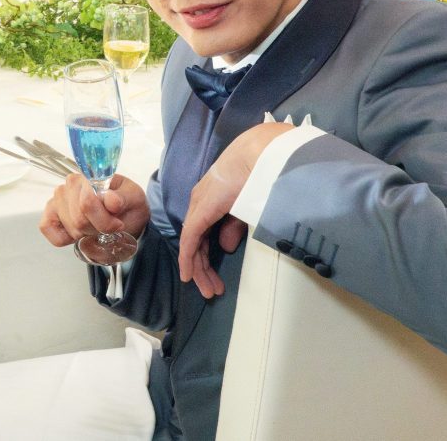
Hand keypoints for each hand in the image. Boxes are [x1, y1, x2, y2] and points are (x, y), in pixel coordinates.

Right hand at [39, 172, 148, 248]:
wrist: (124, 214)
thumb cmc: (127, 205)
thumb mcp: (134, 199)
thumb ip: (123, 199)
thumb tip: (110, 200)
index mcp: (88, 177)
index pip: (87, 204)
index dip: (105, 221)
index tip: (118, 224)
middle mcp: (69, 185)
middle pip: (79, 220)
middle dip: (97, 229)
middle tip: (109, 227)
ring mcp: (57, 199)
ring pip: (70, 228)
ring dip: (86, 234)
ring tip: (96, 227)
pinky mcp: (49, 214)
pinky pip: (47, 229)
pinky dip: (64, 238)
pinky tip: (77, 234)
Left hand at [178, 121, 292, 297]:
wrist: (258, 156)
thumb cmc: (258, 176)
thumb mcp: (245, 208)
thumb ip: (233, 227)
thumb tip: (224, 247)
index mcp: (210, 201)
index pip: (204, 235)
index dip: (206, 257)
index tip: (214, 278)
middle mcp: (199, 205)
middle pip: (197, 243)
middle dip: (203, 269)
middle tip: (211, 291)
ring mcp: (197, 208)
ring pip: (192, 245)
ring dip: (198, 269)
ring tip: (208, 290)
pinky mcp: (199, 212)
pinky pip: (189, 240)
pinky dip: (188, 259)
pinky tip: (189, 275)